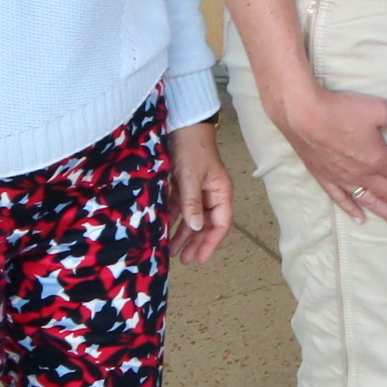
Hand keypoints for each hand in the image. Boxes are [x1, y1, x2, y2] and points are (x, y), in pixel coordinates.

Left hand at [168, 120, 234, 267]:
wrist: (183, 126)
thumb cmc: (192, 149)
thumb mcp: (191, 177)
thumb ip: (192, 203)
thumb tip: (196, 228)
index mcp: (221, 193)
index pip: (221, 224)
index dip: (211, 242)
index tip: (200, 258)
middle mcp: (211, 195)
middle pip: (206, 224)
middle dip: (196, 243)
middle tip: (184, 260)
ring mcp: (197, 191)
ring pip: (192, 219)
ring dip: (183, 234)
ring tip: (171, 251)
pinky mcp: (183, 186)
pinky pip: (180, 208)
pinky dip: (174, 220)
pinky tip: (164, 231)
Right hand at [265, 80, 386, 226]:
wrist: (302, 114)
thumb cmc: (340, 109)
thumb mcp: (379, 108)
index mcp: (378, 158)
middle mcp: (362, 173)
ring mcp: (343, 178)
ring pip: (370, 201)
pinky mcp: (324, 176)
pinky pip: (341, 199)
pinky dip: (352, 210)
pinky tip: (360, 219)